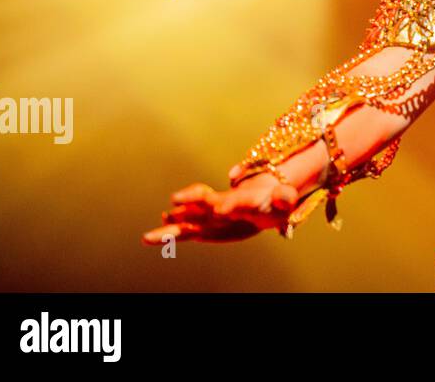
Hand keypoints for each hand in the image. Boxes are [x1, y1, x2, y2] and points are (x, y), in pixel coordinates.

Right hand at [141, 175, 297, 244]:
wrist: (259, 201)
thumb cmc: (272, 202)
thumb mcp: (283, 201)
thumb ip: (284, 199)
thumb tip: (285, 196)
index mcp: (245, 199)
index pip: (237, 199)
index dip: (229, 203)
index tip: (219, 208)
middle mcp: (222, 204)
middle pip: (205, 199)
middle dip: (192, 200)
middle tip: (176, 201)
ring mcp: (209, 214)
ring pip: (188, 217)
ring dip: (172, 223)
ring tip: (148, 235)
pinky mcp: (203, 226)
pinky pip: (183, 231)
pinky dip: (168, 235)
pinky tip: (150, 238)